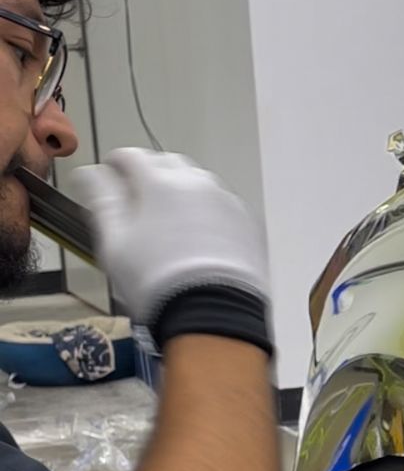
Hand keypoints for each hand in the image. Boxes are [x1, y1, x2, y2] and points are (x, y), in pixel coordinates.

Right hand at [68, 148, 269, 329]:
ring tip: (171, 223)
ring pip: (198, 183)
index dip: (115, 166)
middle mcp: (196, 183)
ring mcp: (225, 202)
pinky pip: (222, 206)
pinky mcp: (247, 224)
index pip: (130, 156)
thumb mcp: (114, 243)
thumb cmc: (157, 282)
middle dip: (150, 175)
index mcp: (158, 182)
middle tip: (140, 202)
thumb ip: (101, 200)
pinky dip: (208, 213)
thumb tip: (89, 175)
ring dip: (182, 192)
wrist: (212, 314)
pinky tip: (200, 238)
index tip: (111, 178)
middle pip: (167, 164)